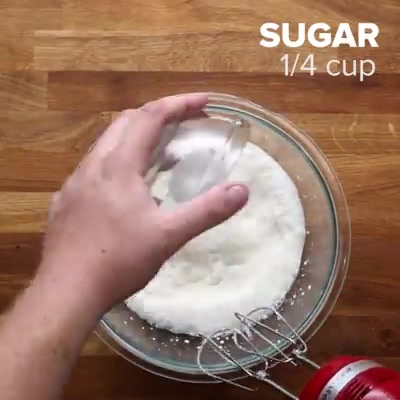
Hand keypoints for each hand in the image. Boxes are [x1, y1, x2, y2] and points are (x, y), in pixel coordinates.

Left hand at [40, 94, 248, 313]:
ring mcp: (74, 184)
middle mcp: (93, 167)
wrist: (66, 292)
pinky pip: (94, 169)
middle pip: (125, 123)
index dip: (179, 104)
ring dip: (136, 140)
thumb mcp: (169, 236)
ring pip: (107, 145)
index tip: (203, 102)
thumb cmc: (119, 261)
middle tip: (184, 127)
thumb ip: (207, 210)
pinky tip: (128, 191)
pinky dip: (118, 164)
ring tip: (161, 156)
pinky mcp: (66, 202)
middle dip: (157, 117)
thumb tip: (242, 190)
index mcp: (118, 166)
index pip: (150, 117)